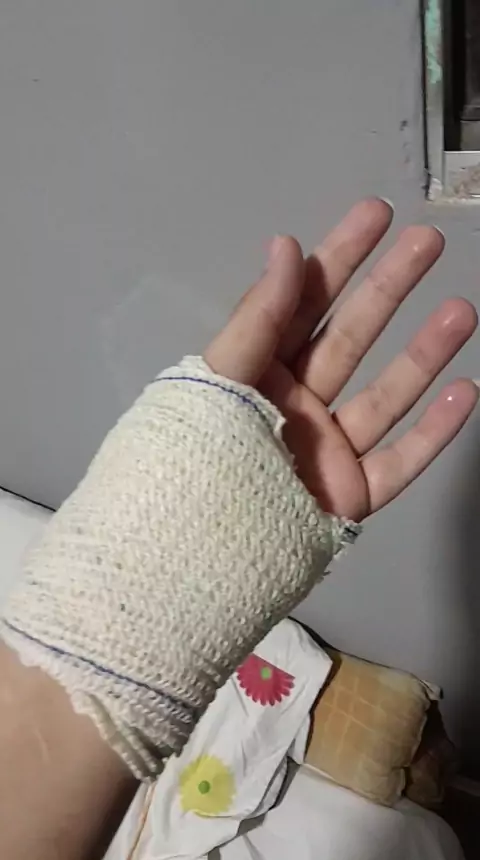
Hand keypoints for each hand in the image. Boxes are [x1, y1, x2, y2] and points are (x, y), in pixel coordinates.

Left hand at [205, 199, 477, 521]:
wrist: (193, 553)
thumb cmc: (195, 459)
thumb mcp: (218, 379)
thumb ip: (256, 318)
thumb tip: (286, 245)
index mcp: (260, 372)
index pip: (304, 304)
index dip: (340, 258)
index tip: (377, 214)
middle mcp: (299, 404)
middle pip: (352, 337)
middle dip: (389, 288)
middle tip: (428, 242)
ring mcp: (330, 450)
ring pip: (386, 394)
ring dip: (425, 353)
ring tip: (462, 311)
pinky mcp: (352, 496)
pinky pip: (401, 461)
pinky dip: (434, 432)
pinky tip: (464, 393)